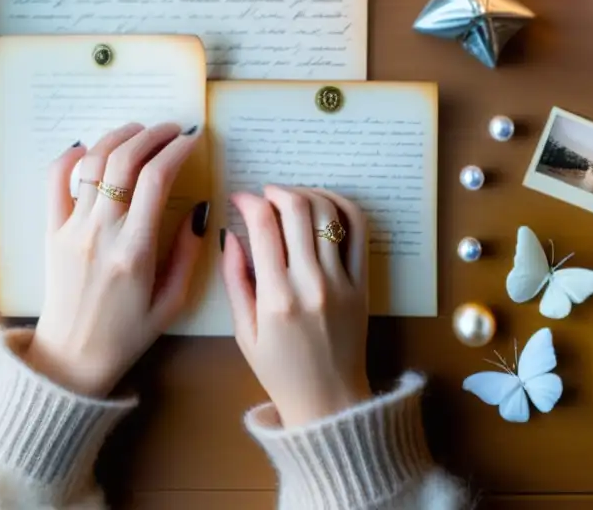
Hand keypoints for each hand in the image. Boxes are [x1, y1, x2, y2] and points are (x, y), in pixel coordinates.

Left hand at [26, 122, 207, 397]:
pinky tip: (87, 147)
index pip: (157, 180)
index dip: (176, 150)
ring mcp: (72, 229)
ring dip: (117, 137)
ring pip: (93, 164)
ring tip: (138, 131)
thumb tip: (200, 209)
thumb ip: (188, 253)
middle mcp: (102, 233)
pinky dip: (70, 157)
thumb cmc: (127, 334)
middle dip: (152, 135)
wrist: (71, 357)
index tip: (191, 139)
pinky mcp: (51, 231)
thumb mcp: (172, 302)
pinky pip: (54, 181)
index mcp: (135, 251)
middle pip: (125, 161)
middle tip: (170, 129)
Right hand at [221, 186, 370, 426]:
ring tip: (290, 200)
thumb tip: (230, 233)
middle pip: (297, 209)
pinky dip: (340, 205)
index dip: (248, 201)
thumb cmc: (280, 371)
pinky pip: (357, 229)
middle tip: (265, 196)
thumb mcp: (243, 332)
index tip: (240, 199)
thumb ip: (235, 280)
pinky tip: (323, 205)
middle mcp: (311, 284)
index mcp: (276, 299)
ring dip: (305, 194)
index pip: (263, 226)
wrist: (329, 401)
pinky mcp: (362, 282)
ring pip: (327, 212)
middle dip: (276, 191)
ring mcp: (341, 281)